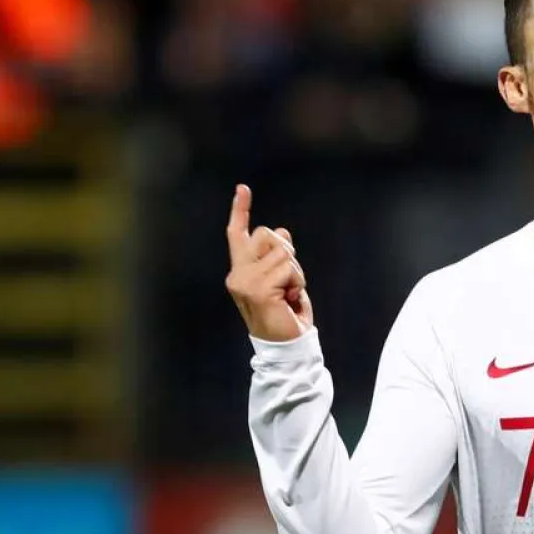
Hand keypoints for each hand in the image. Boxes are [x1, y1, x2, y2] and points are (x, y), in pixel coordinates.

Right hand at [224, 184, 312, 341]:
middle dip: (286, 251)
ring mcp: (245, 281)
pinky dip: (296, 282)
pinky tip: (289, 300)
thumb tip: (282, 231)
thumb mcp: (284, 279)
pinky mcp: (258, 289)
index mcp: (241, 270)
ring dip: (295, 272)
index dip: (240, 210)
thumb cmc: (285, 314)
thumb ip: (279, 257)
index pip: (238, 234)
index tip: (243, 188)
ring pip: (282, 252)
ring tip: (289, 294)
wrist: (286, 345)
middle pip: (267, 234)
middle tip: (288, 281)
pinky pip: (288, 268)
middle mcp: (237, 274)